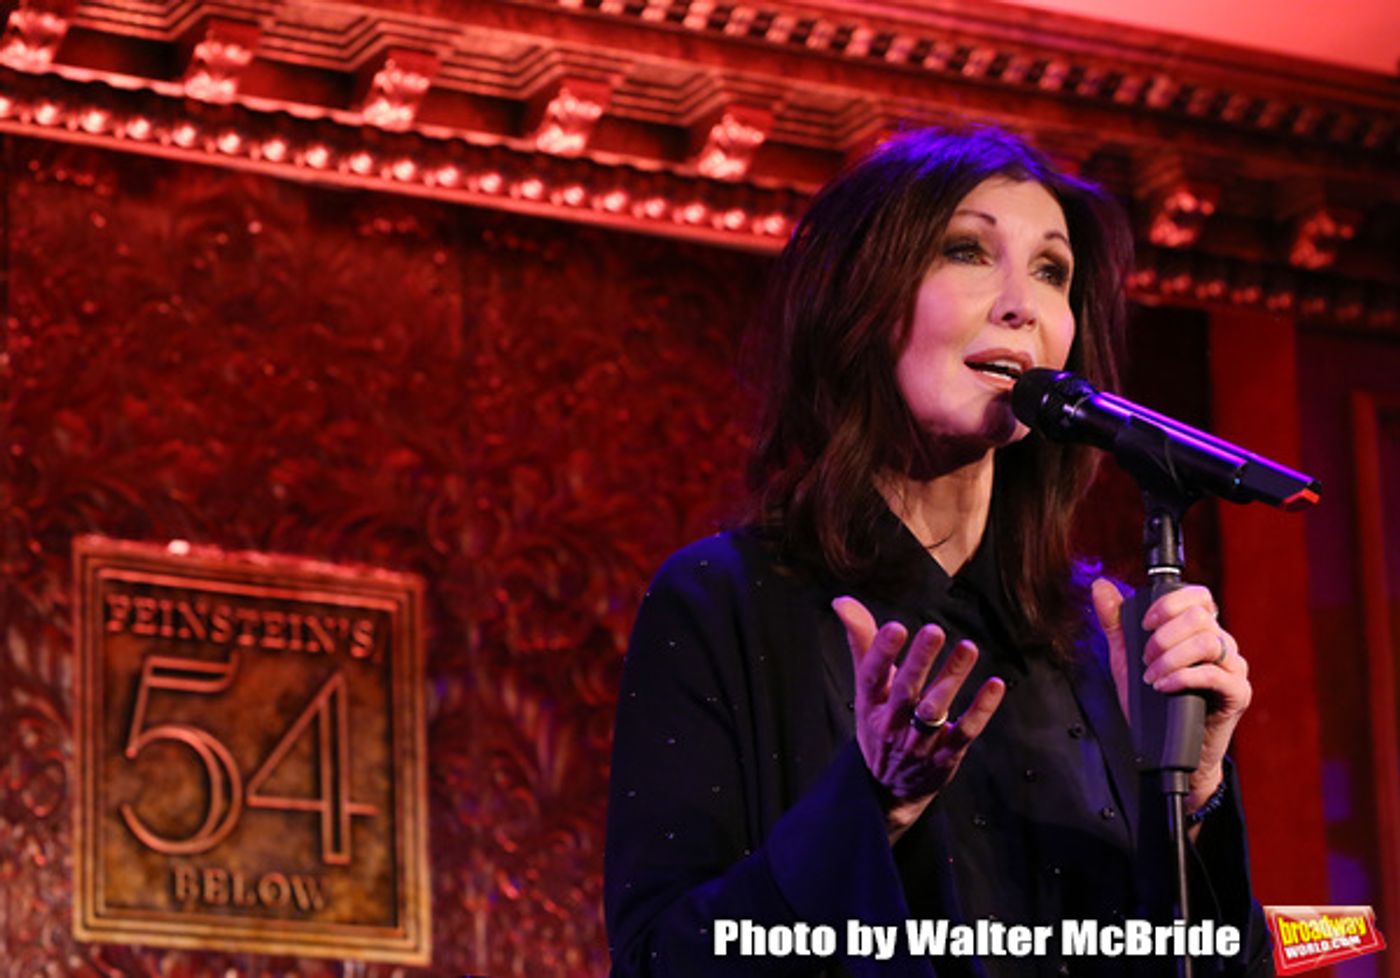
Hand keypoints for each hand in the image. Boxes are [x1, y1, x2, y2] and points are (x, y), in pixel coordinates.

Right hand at [833, 595, 1004, 840]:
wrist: (888, 789)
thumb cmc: (879, 724)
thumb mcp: (866, 688)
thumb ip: (861, 642)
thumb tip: (843, 601)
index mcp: (870, 704)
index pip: (872, 676)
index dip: (882, 653)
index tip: (895, 627)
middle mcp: (892, 724)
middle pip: (905, 691)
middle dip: (919, 661)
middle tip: (934, 631)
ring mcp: (920, 743)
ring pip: (935, 710)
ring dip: (952, 678)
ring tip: (968, 648)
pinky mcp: (946, 756)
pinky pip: (965, 731)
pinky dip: (981, 710)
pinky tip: (995, 685)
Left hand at [1091, 578, 1251, 811]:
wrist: (1166, 748)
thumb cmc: (1152, 702)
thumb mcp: (1127, 657)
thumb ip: (1115, 622)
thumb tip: (1101, 586)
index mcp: (1200, 630)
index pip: (1198, 596)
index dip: (1169, 603)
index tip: (1144, 623)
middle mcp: (1222, 644)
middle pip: (1200, 617)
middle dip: (1163, 636)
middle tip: (1145, 659)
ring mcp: (1233, 668)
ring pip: (1209, 642)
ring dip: (1171, 657)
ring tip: (1152, 676)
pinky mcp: (1238, 693)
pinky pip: (1216, 674)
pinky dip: (1183, 677)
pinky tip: (1164, 686)